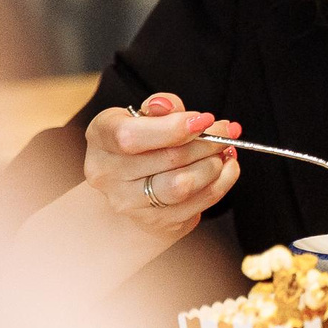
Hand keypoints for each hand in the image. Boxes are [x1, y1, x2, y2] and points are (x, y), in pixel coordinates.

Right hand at [80, 92, 238, 243]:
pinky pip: (198, 203)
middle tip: (226, 131)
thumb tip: (167, 106)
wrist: (134, 181)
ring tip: (223, 150)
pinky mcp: (155, 221)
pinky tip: (225, 168)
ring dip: (213, 165)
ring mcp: (128, 202)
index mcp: (101, 136)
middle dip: (206, 142)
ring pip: (182, 185)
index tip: (203, 119)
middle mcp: (106, 173)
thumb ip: (160, 106)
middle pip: (166, 159)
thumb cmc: (143, 139)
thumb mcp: (145, 113)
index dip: (172, 128)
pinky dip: (220, 183)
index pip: (130, 136)